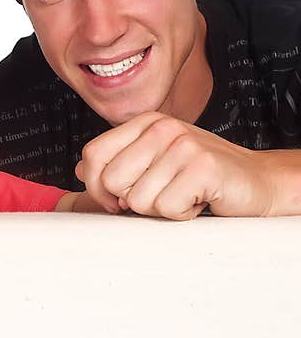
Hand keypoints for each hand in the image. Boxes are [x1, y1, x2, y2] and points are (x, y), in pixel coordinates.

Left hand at [75, 112, 277, 219]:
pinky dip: (181, 214)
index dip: (95, 186)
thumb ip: (118, 163)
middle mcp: (162, 127)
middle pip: (111, 180)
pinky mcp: (203, 167)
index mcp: (144, 123)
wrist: (255, 181)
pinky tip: (197, 200)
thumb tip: (80, 171)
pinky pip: (166, 208)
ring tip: (182, 194)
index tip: (115, 200)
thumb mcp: (153, 163)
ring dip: (160, 209)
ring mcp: (183, 144)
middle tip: (160, 195)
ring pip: (137, 199)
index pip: (92, 154)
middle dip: (130, 201)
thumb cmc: (199, 175)